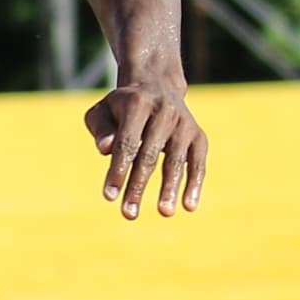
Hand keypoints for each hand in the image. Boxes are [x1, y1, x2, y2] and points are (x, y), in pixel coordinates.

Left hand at [86, 76, 206, 218]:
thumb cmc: (122, 108)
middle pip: (150, 154)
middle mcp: (165, 111)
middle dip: (138, 186)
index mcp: (138, 103)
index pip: (127, 142)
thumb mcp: (103, 112)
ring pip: (176, 160)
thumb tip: (106, 150)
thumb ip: (101, 130)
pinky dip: (194, 184)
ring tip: (164, 213)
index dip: (118, 170)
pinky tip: (189, 206)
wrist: (156, 86)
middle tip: (128, 214)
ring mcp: (184, 123)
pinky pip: (198, 162)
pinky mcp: (198, 134)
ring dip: (170, 188)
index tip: (109, 197)